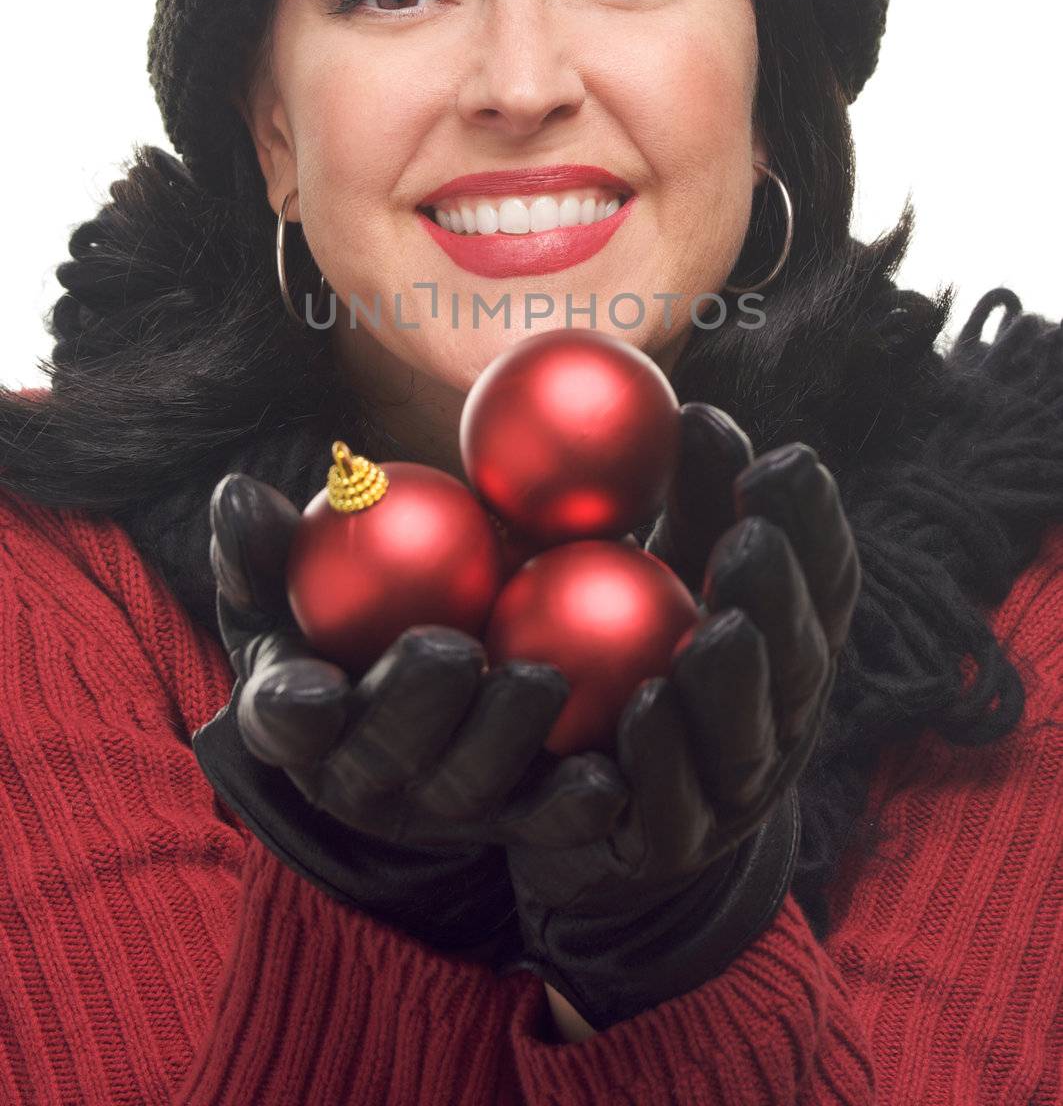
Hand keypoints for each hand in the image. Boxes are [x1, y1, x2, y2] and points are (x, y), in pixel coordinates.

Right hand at [196, 472, 628, 853]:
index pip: (281, 719)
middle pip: (380, 759)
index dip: (293, 710)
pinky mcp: (509, 819)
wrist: (422, 667)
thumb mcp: (289, 576)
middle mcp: (362, 774)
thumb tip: (236, 491)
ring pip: (465, 791)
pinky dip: (571, 804)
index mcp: (298, 716)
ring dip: (501, 741)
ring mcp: (437, 805)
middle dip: (412, 713)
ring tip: (541, 682)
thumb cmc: (339, 610)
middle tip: (453, 653)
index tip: (314, 686)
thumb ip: (262, 543)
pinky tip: (609, 774)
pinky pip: (541, 820)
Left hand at [503, 406, 859, 1025]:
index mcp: (793, 646)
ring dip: (737, 683)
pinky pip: (677, 804)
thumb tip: (689, 411)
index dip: (814, 526)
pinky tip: (644, 707)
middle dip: (780, 597)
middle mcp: (784, 717)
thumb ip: (690, 504)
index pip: (824, 582)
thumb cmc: (648, 658)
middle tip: (747, 540)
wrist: (612, 819)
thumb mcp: (669, 574)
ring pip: (752, 736)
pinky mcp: (676, 843)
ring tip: (714, 629)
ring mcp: (737, 788)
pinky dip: (665, 758)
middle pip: (798, 657)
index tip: (786, 459)